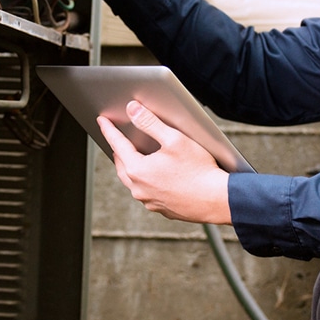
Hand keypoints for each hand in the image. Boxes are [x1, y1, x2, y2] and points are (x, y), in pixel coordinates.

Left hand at [98, 100, 231, 224]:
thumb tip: (132, 110)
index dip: (109, 129)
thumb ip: (150, 123)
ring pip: (132, 181)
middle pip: (121, 165)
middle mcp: (139, 188)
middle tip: (116, 139)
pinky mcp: (162, 209)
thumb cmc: (199, 170)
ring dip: (130, 167)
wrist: (217, 200)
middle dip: (118, 150)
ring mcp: (149, 201)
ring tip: (132, 157)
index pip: (117, 144)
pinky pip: (146, 192)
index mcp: (137, 170)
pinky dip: (145, 181)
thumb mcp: (174, 139)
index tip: (102, 121)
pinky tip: (154, 176)